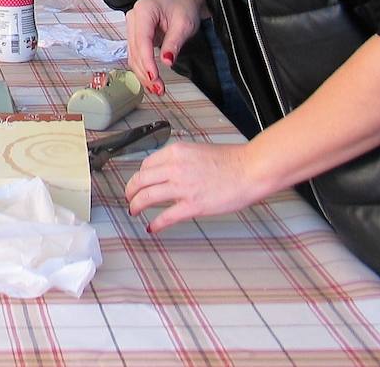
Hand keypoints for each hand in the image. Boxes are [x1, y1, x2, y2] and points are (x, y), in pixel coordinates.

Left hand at [125, 140, 272, 232]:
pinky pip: (166, 216)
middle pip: (140, 180)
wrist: (250, 169)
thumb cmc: (231, 161)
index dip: (140, 177)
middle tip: (129, 198)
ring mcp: (182, 187)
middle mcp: (174, 167)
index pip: (146, 165)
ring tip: (134, 212)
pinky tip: (152, 228)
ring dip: (136, 206)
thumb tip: (167, 171)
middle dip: (130, 191)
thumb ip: (179, 160)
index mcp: (175, 152)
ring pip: (146, 197)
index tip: (139, 184)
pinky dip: (155, 224)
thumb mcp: (196, 150)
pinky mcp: (193, 205)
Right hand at [126, 0, 203, 95]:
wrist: (183, 0)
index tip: (155, 76)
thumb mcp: (184, 25)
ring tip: (156, 89)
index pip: (142, 40)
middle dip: (145, 71)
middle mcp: (133, 18)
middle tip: (159, 89)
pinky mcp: (136, 36)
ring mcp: (133, 27)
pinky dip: (143, 68)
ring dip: (143, 73)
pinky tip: (151, 80)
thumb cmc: (184, 8)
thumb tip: (166, 62)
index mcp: (144, 10)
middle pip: (135, 50)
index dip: (147, 60)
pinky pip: (136, 55)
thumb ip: (174, 43)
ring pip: (133, 55)